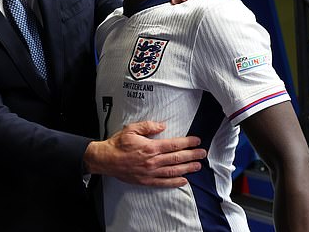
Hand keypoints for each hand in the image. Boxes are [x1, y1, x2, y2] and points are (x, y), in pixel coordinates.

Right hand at [83, 121, 206, 186]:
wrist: (106, 160)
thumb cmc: (118, 144)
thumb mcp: (131, 129)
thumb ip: (148, 126)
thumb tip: (163, 126)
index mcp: (150, 147)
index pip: (174, 145)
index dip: (187, 143)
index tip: (196, 141)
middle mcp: (153, 161)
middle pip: (177, 158)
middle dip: (192, 155)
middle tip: (202, 153)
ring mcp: (150, 173)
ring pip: (173, 171)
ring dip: (187, 168)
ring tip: (198, 166)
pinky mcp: (146, 181)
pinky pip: (164, 183)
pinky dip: (175, 182)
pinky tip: (184, 180)